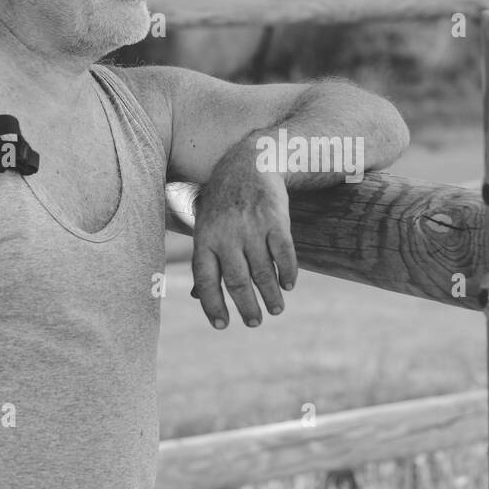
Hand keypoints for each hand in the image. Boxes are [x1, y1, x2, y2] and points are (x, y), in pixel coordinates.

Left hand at [190, 154, 296, 328]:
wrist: (249, 163)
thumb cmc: (223, 202)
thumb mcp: (206, 226)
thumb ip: (206, 260)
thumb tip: (199, 298)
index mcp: (204, 238)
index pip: (206, 280)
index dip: (213, 305)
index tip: (223, 325)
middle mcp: (227, 235)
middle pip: (237, 281)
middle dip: (247, 307)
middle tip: (255, 323)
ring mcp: (253, 227)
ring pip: (263, 272)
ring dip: (270, 295)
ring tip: (276, 309)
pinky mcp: (276, 220)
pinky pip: (284, 254)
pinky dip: (288, 273)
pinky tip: (289, 285)